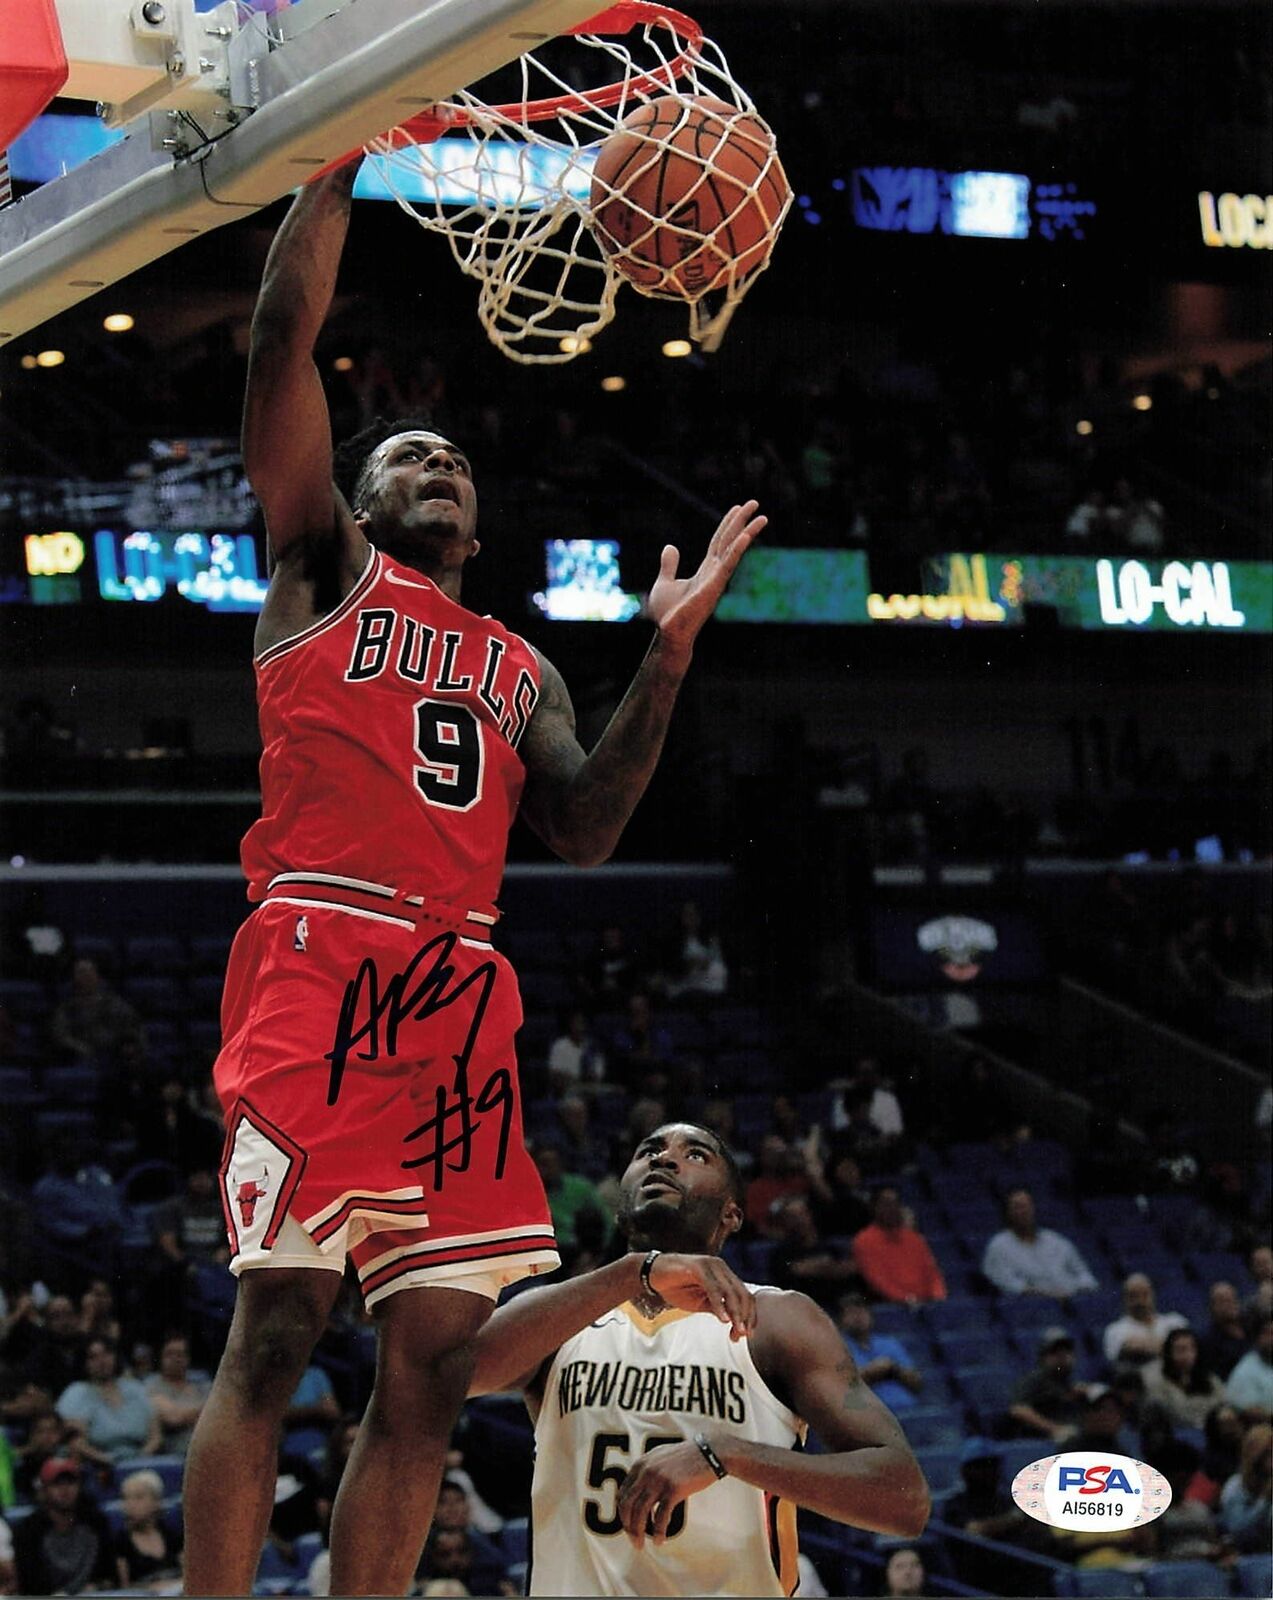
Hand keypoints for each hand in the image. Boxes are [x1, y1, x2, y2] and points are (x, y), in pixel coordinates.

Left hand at [616, 1438, 718, 1547]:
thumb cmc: (686, 1458)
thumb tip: (636, 1494)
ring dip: (638, 1532)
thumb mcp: (659, 1458)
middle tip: (633, 1540)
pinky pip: (661, 1516)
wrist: (708, 1452)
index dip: (623, 1514)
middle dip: (628, 1526)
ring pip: (640, 1512)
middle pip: (628, 1505)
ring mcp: (659, 1480)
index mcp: (640, 1464)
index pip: (622, 1494)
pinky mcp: (673, 1489)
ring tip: (641, 1545)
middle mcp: (646, 1471)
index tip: (628, 1526)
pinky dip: (658, 1531)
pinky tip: (659, 1541)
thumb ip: (646, 1471)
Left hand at [645, 501, 765, 652]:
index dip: (728, 524)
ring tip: (762, 517)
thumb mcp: (664, 583)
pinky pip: (727, 565)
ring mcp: (716, 580)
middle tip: (755, 503)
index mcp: (705, 571)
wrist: (668, 634)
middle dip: (742, 522)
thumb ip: (669, 565)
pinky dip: (736, 550)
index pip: (719, 542)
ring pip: (734, 551)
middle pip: (730, 541)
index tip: (737, 508)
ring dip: (748, 532)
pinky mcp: (713, 588)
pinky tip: (745, 537)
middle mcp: (715, 573)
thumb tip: (670, 547)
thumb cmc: (668, 614)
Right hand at [646, 1254, 754, 1340]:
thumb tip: (735, 1324)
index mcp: (724, 1275)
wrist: (652, 1275)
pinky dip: (720, 1304)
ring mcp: (710, 1265)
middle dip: (745, 1316)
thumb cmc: (677, 1287)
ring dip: (736, 1313)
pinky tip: (723, 1320)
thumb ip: (718, 1309)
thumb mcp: (700, 1303)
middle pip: (742, 1294)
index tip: (746, 1334)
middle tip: (742, 1335)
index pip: (745, 1295)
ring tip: (736, 1330)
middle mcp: (720, 1268)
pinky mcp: (698, 1267)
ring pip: (730, 1291)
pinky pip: (713, 1288)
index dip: (749, 1316)